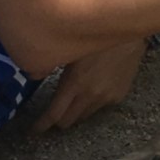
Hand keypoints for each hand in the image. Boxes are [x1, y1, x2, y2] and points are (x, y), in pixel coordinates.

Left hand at [33, 38, 147, 132]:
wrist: (127, 31)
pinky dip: (92, 101)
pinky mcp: (118, 96)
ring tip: (74, 97)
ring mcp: (106, 97)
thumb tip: (32, 74)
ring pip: (84, 116)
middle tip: (52, 112)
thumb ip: (51, 65)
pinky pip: (99, 106)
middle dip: (57, 119)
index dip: (42, 124)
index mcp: (74, 83)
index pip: (54, 114)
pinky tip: (94, 85)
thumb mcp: (68, 49)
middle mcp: (91, 95)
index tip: (34, 129)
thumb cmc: (94, 35)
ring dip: (75, 111)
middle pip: (68, 121)